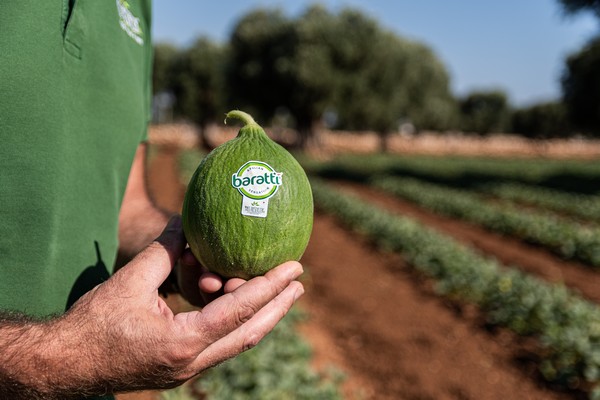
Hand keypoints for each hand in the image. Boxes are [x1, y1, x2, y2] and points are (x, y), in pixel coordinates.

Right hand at [44, 216, 303, 394]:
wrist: (65, 364)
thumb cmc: (93, 324)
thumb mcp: (130, 282)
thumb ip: (164, 253)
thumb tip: (190, 228)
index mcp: (183, 341)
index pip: (240, 311)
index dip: (270, 287)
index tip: (294, 267)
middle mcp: (192, 361)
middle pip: (250, 334)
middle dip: (278, 307)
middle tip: (299, 282)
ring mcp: (187, 370)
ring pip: (238, 343)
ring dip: (263, 317)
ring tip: (282, 294)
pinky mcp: (180, 368)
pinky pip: (221, 346)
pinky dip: (240, 325)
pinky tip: (245, 309)